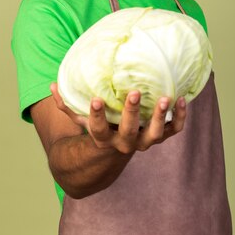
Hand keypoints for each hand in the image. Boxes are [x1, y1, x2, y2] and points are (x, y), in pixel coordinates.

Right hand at [50, 83, 186, 154]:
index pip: (97, 130)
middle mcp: (125, 143)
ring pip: (155, 135)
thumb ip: (67, 104)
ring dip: (161, 117)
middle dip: (133, 113)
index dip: (96, 116)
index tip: (95, 100)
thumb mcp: (80, 119)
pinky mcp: (159, 136)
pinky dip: (180, 117)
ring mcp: (144, 141)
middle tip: (135, 93)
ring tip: (166, 98)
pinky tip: (182, 99)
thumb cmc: (97, 128)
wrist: (116, 150)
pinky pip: (173, 130)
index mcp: (104, 139)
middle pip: (129, 132)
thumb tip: (52, 85)